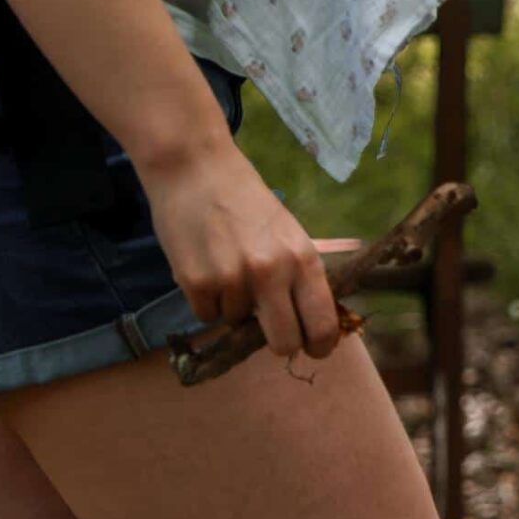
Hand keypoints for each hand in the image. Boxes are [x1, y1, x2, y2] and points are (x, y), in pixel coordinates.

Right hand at [140, 138, 345, 362]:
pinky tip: (205, 265)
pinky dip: (206, 300)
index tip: (313, 348)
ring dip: (233, 306)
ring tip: (226, 265)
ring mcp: (232, 279)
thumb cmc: (246, 200)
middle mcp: (272, 272)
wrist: (195, 169)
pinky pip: (206, 315)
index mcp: (303, 259)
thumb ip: (300, 275)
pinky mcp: (195, 282)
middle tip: (267, 327)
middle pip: (283, 343)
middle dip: (277, 343)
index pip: (323, 324)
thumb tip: (311, 323)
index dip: (320, 345)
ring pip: (237, 325)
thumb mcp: (288, 233)